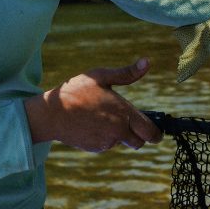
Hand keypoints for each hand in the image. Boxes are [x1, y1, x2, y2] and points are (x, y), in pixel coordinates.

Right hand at [24, 58, 162, 151]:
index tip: (157, 131)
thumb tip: (147, 62)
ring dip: (119, 133)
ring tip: (103, 116)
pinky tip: (93, 124)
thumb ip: (127, 73)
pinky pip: (107, 144)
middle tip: (133, 124)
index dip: (156, 133)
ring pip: (121, 141)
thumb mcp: (101, 76)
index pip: (150, 132)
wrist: (52, 113)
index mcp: (124, 113)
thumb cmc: (77, 90)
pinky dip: (105, 137)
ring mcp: (106, 142)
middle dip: (140, 135)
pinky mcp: (95, 148)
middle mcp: (118, 130)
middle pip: (139, 142)